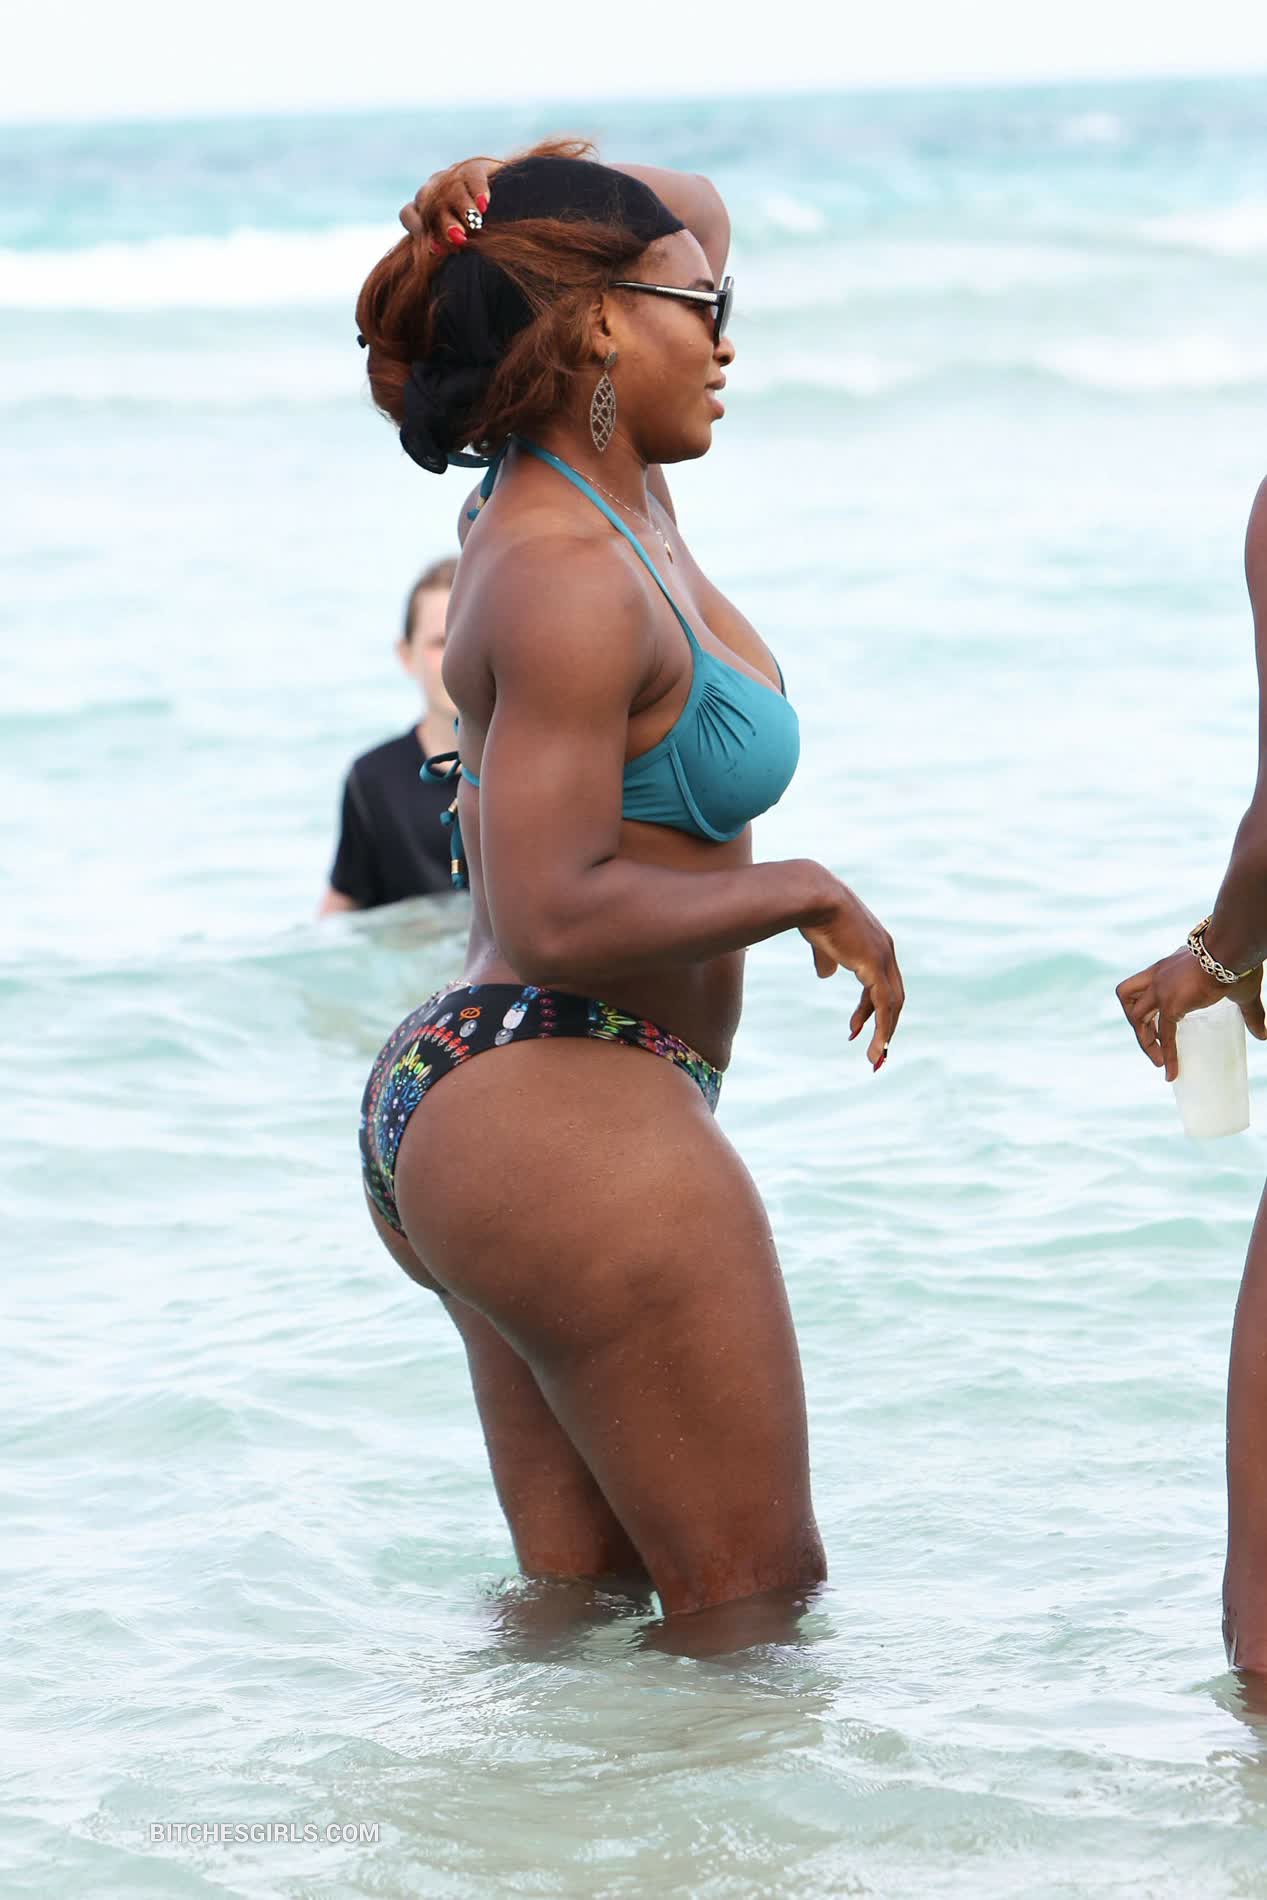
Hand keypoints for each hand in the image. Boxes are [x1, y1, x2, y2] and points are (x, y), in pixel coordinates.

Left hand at [399, 158, 500, 253]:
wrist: (503, 200)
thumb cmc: (475, 234)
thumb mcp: (457, 244)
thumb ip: (446, 251)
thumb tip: (440, 265)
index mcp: (422, 211)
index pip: (408, 214)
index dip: (417, 228)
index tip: (435, 248)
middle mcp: (433, 191)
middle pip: (430, 204)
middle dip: (445, 223)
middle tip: (458, 238)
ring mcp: (452, 177)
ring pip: (452, 190)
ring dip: (463, 208)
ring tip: (475, 223)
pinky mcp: (474, 168)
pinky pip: (472, 176)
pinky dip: (478, 190)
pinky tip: (484, 205)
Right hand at [799, 883, 904, 1070]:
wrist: (811, 896)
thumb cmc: (811, 913)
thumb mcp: (821, 940)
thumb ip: (827, 958)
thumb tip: (826, 975)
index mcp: (875, 943)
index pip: (881, 983)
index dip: (870, 1008)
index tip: (855, 1028)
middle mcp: (885, 951)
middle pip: (893, 996)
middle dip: (884, 1024)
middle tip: (876, 1050)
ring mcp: (883, 958)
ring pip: (892, 1005)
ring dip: (884, 1034)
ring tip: (875, 1058)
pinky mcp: (875, 966)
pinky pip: (884, 1005)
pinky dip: (882, 1028)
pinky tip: (875, 1045)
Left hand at [1116, 946, 1265, 1080]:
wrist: (1233, 948)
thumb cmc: (1239, 961)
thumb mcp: (1240, 990)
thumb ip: (1249, 1012)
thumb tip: (1263, 1035)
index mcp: (1169, 966)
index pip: (1145, 984)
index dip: (1146, 1004)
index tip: (1157, 1023)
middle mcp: (1158, 975)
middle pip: (1129, 998)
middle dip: (1137, 1022)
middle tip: (1152, 1042)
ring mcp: (1161, 988)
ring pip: (1136, 1017)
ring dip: (1144, 1041)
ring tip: (1159, 1062)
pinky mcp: (1170, 1003)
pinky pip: (1162, 1034)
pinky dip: (1166, 1055)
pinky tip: (1171, 1072)